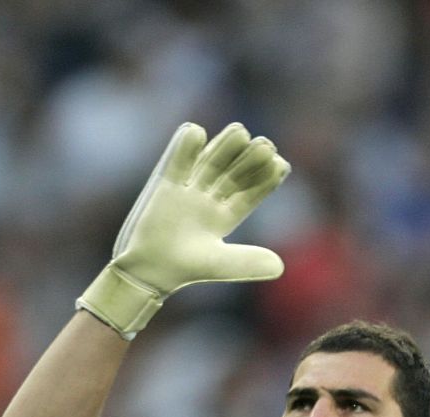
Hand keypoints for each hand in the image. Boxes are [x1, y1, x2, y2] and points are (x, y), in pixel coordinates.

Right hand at [78, 122, 290, 337]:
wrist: (148, 271)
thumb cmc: (184, 270)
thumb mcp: (220, 265)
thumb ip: (248, 263)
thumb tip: (280, 267)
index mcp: (224, 217)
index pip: (249, 194)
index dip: (264, 181)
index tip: (281, 165)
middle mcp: (208, 200)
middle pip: (233, 175)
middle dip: (248, 161)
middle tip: (265, 145)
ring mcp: (187, 191)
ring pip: (209, 164)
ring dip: (224, 148)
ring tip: (241, 132)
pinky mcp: (164, 186)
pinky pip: (176, 163)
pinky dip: (184, 149)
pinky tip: (196, 131)